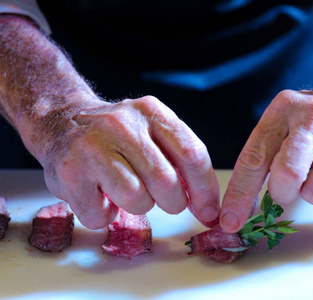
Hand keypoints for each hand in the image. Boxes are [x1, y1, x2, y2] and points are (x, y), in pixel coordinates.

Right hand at [42, 96, 219, 228]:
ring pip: (136, 200)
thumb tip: (207, 207)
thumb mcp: (151, 131)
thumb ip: (180, 160)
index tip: (209, 212)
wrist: (61, 122)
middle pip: (166, 182)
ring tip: (125, 189)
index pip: (192, 153)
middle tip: (164, 201)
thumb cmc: (117, 136)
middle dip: (173, 203)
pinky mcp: (69, 172)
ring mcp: (93, 147)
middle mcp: (122, 124)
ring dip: (137, 206)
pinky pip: (102, 216)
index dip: (205, 190)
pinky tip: (98, 194)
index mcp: (151, 111)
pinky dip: (104, 214)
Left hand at [220, 89, 312, 231]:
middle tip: (288, 186)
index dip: (240, 194)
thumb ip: (260, 160)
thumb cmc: (310, 124)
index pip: (255, 158)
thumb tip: (237, 211)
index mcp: (285, 109)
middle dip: (282, 192)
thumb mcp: (280, 126)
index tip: (231, 221)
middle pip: (288, 174)